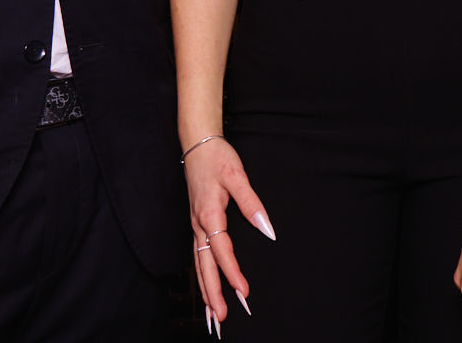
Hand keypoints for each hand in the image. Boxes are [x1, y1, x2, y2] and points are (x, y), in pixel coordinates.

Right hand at [184, 137, 273, 328]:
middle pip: (204, 265)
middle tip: (220, 318)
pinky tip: (206, 288)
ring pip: (198, 264)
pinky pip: (198, 255)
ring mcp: (194, 225)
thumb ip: (252, 204)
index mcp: (209, 214)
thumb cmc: (218, 158)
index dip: (232, 273)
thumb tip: (267, 229)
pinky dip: (201, 275)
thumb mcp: (238, 176)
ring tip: (212, 314)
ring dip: (204, 289)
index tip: (243, 292)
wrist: (197, 144)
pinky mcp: (196, 224)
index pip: (221, 250)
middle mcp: (198, 224)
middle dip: (212, 293)